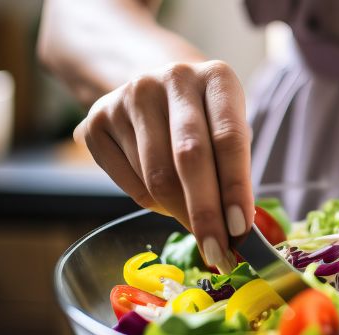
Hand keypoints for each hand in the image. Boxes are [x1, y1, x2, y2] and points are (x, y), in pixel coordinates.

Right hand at [75, 60, 252, 272]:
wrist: (154, 92)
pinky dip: (151, 205)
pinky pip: (129, 184)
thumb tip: (235, 232)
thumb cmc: (206, 122)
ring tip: (196, 225)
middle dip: (205, 213)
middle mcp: (173, 78)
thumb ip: (236, 174)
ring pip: (156, 177)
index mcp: (216, 77)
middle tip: (217, 253)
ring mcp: (130, 95)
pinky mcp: (97, 120)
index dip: (234, 188)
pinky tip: (164, 199)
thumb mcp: (230, 134)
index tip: (240, 229)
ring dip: (179, 214)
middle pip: (188, 158)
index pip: (229, 138)